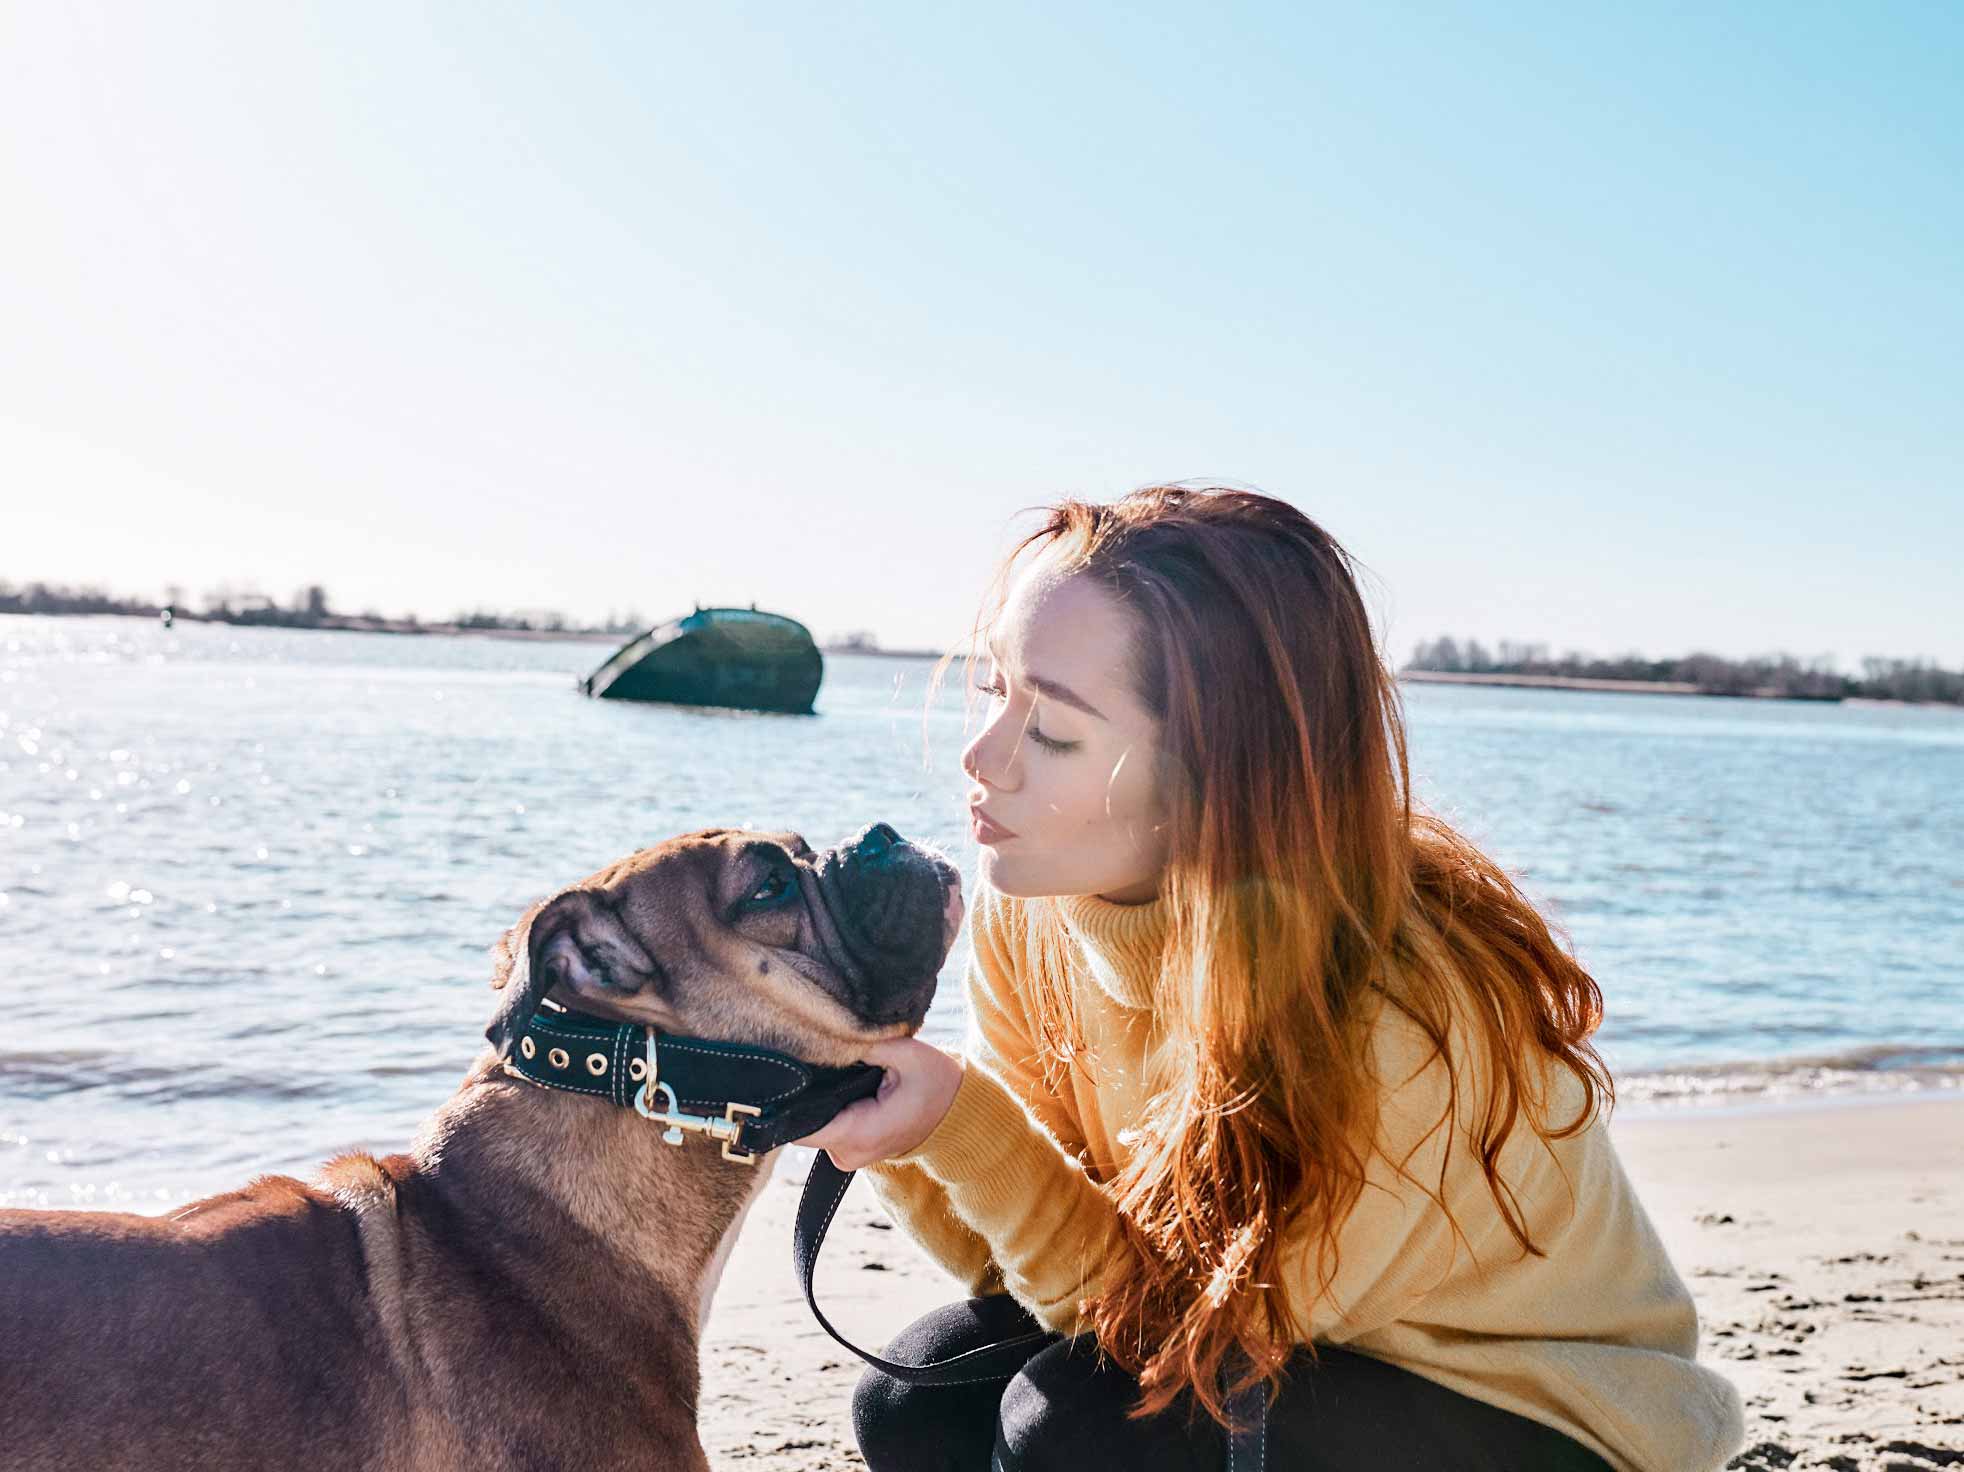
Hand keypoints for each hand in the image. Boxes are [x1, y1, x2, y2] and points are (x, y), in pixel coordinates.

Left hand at [795, 1036, 964, 1170]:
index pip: (798, 1126)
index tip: (789, 1071)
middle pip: (802, 1120)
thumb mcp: (908, 1054)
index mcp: (859, 1133)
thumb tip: (825, 1033)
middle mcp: (848, 1153)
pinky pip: (824, 1125)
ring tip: (844, 1070)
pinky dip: (830, 1104)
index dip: (787, 1100)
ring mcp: (847, 1155)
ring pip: (811, 1121)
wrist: (957, 1114)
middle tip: (825, 1058)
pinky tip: (848, 1083)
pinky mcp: (848, 1148)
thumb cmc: (936, 1083)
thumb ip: (864, 1043)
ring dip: (820, 1096)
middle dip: (807, 1090)